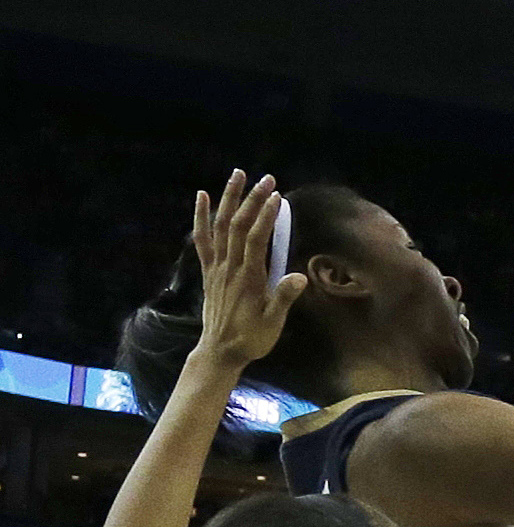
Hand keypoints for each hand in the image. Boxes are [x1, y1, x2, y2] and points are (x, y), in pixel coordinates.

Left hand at [192, 171, 306, 366]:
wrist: (220, 351)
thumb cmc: (252, 338)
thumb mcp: (272, 323)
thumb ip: (283, 298)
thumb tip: (299, 277)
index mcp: (248, 279)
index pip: (256, 240)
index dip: (265, 217)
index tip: (277, 197)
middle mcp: (229, 268)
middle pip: (238, 227)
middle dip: (251, 200)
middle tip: (267, 179)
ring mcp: (216, 267)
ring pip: (220, 227)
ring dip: (228, 199)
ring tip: (238, 175)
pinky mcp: (209, 270)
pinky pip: (202, 239)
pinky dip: (201, 216)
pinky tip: (203, 196)